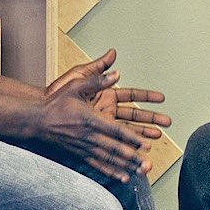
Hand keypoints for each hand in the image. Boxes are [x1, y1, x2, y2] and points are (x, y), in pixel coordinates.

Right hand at [36, 71, 153, 181]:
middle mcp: (89, 136)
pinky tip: (123, 178)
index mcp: (91, 119)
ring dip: (126, 167)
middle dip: (133, 157)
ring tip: (140, 172)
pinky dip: (112, 172)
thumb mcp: (76, 85)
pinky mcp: (80, 154)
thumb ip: (97, 80)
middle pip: (115, 149)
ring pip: (109, 159)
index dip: (132, 138)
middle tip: (147, 164)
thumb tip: (116, 74)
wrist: (37, 121)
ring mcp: (84, 147)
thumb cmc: (56, 102)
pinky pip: (98, 165)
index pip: (116, 130)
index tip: (145, 144)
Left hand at [47, 48, 171, 139]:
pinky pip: (112, 144)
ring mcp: (102, 124)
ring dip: (142, 136)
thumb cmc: (58, 92)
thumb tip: (113, 54)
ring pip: (127, 131)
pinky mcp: (94, 136)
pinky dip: (123, 150)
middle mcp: (107, 110)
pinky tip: (133, 155)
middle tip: (167, 124)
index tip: (162, 98)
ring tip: (157, 139)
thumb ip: (98, 67)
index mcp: (106, 95)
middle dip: (151, 120)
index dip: (147, 97)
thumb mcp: (79, 76)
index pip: (132, 95)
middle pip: (134, 115)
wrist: (42, 111)